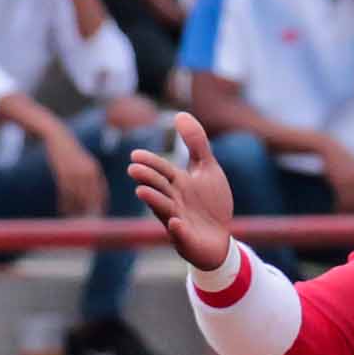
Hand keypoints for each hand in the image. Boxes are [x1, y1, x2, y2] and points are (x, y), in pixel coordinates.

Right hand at [45, 130, 103, 217]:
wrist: (56, 137)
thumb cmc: (70, 153)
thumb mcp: (84, 163)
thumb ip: (90, 177)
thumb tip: (91, 196)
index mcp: (95, 171)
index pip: (100, 194)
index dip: (99, 207)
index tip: (98, 218)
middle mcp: (87, 173)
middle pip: (90, 198)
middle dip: (88, 212)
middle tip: (86, 225)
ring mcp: (75, 172)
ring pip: (77, 197)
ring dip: (75, 210)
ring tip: (72, 220)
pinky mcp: (62, 172)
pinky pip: (65, 192)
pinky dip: (65, 202)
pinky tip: (64, 209)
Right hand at [129, 111, 237, 271]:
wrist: (219, 239)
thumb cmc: (210, 203)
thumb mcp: (207, 169)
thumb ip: (196, 144)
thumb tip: (180, 113)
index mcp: (176, 184)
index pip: (161, 170)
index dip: (151, 163)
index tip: (135, 155)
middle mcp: (173, 201)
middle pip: (158, 188)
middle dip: (147, 179)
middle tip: (134, 169)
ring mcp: (178, 221)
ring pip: (164, 210)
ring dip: (154, 201)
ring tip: (142, 191)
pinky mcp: (187, 241)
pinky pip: (181, 236)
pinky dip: (178, 230)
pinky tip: (176, 223)